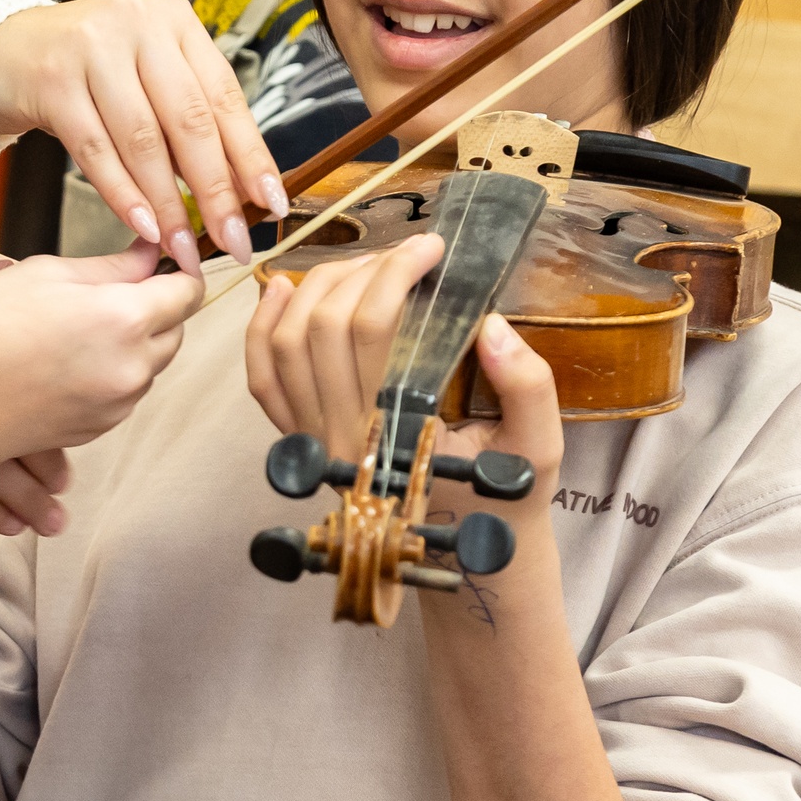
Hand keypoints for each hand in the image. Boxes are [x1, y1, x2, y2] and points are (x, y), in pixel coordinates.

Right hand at [0, 0, 284, 271]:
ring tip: (183, 247)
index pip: (225, 97)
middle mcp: (138, 24)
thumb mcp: (143, 77)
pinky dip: (122, 195)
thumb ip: (186, 119)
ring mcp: (92, 48)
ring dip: (168, 204)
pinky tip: (143, 226)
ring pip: (143, 140)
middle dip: (215, 190)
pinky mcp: (51, 79)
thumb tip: (240, 190)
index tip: (270, 204)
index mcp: (174, 22)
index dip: (251, 155)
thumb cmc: (82, 72)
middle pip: (189, 120)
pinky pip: (95, 150)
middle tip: (232, 240)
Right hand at [0, 243, 200, 463]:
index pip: (188, 290)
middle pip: (176, 328)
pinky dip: (111, 371)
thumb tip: (150, 254)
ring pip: (152, 362)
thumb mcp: (42, 273)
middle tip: (106, 290)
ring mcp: (118, 403)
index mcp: (123, 318)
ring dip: (133, 341)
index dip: (178, 269)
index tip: (162, 261)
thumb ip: (109, 265)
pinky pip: (125, 391)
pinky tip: (66, 359)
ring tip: (76, 327)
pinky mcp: (99, 429)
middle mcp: (132, 366)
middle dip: (155, 306)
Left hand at [245, 233, 561, 537]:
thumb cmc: (502, 496)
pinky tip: (283, 289)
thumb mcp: (538, 448)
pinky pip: (262, 379)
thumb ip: (526, 387)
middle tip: (407, 254)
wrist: (467, 552)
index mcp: (395, 433)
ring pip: (287, 342)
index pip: (374, 331)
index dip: (396, 274)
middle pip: (324, 325)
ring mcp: (312, 439)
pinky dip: (263, 329)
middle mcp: (340, 436)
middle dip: (364, 271)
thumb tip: (491, 325)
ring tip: (367, 264)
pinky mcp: (299, 439)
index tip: (431, 248)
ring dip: (319, 287)